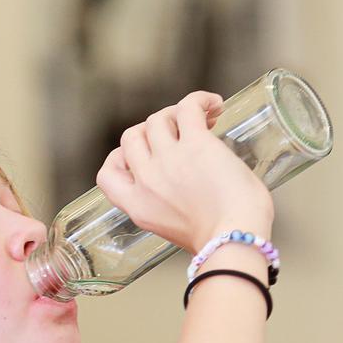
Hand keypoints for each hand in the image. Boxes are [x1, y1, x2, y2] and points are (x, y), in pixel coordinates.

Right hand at [96, 92, 273, 253]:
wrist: (236, 241)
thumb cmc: (221, 242)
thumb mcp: (176, 230)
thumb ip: (170, 208)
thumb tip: (192, 190)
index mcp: (138, 207)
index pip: (107, 173)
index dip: (120, 158)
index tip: (142, 156)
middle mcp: (147, 181)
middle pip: (131, 136)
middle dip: (153, 131)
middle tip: (180, 134)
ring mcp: (168, 160)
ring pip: (157, 119)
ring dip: (177, 113)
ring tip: (204, 120)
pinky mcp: (196, 144)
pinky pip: (188, 107)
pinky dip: (201, 100)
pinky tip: (215, 105)